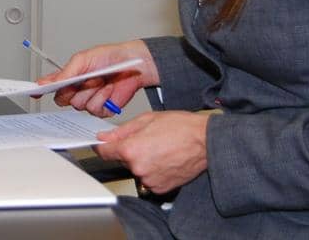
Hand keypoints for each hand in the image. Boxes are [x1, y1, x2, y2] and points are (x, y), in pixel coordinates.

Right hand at [38, 40, 157, 116]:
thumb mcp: (83, 59)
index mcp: (69, 77)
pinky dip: (102, 98)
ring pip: (79, 105)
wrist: (133, 66)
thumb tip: (49, 82)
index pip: (50, 85)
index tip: (35, 92)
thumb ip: (66, 72)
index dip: (41, 90)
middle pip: (62, 100)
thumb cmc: (109, 57)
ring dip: (91, 92)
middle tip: (84, 79)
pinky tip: (108, 89)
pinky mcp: (102, 109)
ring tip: (101, 80)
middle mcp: (77, 90)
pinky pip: (95, 111)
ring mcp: (88, 100)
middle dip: (73, 89)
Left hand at [94, 111, 209, 194]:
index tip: (102, 144)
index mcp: (131, 149)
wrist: (205, 141)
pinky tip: (164, 159)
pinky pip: (148, 179)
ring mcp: (149, 180)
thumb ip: (122, 131)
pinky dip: (153, 171)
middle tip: (146, 140)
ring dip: (142, 161)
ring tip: (159, 149)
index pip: (105, 152)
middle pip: (122, 160)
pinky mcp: (161, 188)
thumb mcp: (147, 120)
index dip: (102, 147)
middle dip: (129, 150)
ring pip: (136, 170)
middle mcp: (138, 167)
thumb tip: (105, 137)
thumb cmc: (181, 127)